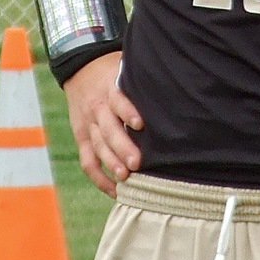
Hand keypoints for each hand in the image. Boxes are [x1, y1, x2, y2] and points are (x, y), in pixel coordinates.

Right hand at [64, 51, 143, 196]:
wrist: (81, 69)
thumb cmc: (115, 71)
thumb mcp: (127, 68)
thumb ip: (144, 80)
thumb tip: (179, 83)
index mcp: (111, 89)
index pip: (118, 100)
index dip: (128, 112)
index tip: (141, 125)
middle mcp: (98, 108)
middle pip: (108, 129)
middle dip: (121, 147)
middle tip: (137, 163)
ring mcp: (88, 125)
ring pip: (97, 147)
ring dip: (110, 163)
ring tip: (125, 178)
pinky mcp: (82, 138)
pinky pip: (87, 161)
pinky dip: (99, 178)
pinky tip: (115, 191)